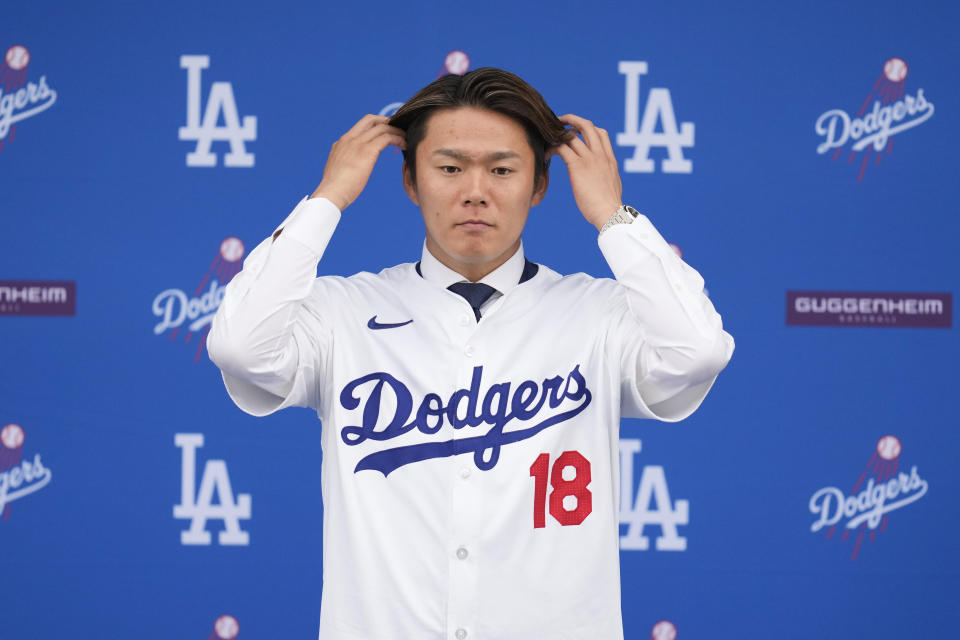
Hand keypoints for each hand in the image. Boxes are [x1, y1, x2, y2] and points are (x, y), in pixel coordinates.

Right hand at [311, 115, 405, 210]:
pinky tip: (404, 145)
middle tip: (398, 130)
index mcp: (342, 142)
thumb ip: (347, 162)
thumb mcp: (339, 170)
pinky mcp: (367, 150)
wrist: (331, 193)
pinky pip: (387, 138)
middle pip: (371, 119)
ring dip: (396, 131)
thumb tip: (354, 166)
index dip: (375, 125)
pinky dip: (398, 139)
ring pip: (382, 127)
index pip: (361, 126)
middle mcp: (349, 138)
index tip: (386, 131)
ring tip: (405, 139)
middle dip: (386, 121)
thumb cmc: (335, 189)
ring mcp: (358, 143)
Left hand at [550, 114, 622, 230]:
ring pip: (572, 134)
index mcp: (609, 159)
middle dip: (571, 120)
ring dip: (557, 134)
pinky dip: (552, 148)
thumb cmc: (609, 207)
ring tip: (547, 140)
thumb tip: (600, 180)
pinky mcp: (578, 166)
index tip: (576, 132)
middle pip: (587, 126)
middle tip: (559, 123)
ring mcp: (590, 159)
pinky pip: (562, 148)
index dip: (588, 128)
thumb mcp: (612, 186)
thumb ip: (605, 176)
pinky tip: (546, 154)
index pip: (601, 133)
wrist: (610, 213)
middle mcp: (600, 155)